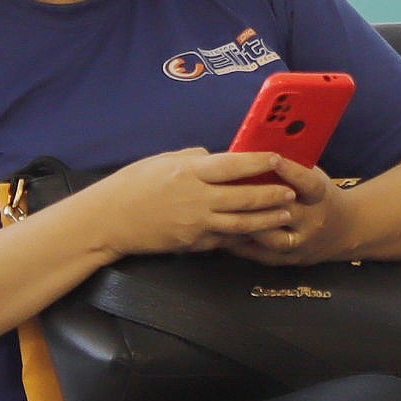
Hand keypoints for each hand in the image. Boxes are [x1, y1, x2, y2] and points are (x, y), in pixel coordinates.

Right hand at [84, 149, 303, 258]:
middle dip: (271, 194)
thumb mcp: (161, 161)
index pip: (232, 165)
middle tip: (291, 190)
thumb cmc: (131, 185)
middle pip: (244, 197)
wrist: (108, 221)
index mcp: (189, 173)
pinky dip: (243, 236)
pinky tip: (258, 233)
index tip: (277, 157)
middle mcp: (196, 199)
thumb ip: (192, 159)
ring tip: (284, 214)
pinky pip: (224, 240)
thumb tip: (216, 157)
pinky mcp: (192, 244)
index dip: (258, 161)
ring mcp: (195, 224)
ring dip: (266, 219)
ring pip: (241, 223)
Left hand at [208, 161, 341, 257]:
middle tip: (230, 190)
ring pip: (272, 239)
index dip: (292, 171)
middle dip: (259, 202)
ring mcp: (302, 243)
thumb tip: (258, 149)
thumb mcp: (315, 177)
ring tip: (222, 215)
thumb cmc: (319, 196)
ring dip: (246, 226)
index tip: (275, 158)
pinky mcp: (290, 259)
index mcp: (320, 196)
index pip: (308, 183)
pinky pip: (263, 256)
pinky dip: (242, 246)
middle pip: (285, 213)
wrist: (345, 229)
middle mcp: (313, 221)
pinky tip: (222, 235)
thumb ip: (292, 168)